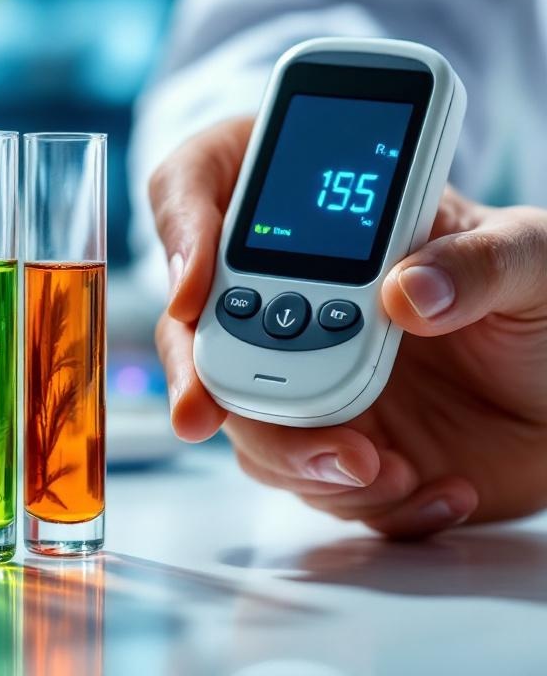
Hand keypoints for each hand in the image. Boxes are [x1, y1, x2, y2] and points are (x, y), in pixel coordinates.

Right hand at [149, 117, 546, 538]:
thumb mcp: (530, 254)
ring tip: (377, 464)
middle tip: (208, 409)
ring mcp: (304, 374)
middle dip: (197, 372)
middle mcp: (292, 295)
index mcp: (318, 216)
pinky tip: (431, 485)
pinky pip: (310, 482)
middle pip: (198, 325)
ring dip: (289, 451)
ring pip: (242, 418)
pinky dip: (359, 498)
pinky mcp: (332, 443)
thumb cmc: (540, 301)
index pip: (203, 191)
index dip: (179, 232)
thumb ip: (480, 262)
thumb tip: (406, 294)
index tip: (192, 289)